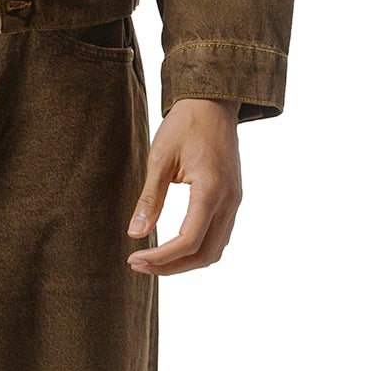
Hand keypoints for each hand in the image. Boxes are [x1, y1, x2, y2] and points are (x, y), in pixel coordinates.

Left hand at [126, 98, 242, 274]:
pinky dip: (198, 249)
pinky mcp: (233, 199)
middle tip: (140, 265)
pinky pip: (220, 236)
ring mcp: (234, 201)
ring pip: (215, 250)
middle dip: (172, 266)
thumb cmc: (185, 125)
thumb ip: (150, 199)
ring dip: (186, 262)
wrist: (213, 103)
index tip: (134, 258)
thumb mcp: (160, 159)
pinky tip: (175, 247)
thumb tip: (135, 234)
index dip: (161, 257)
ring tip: (154, 260)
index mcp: (211, 190)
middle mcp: (228, 200)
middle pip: (204, 254)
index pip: (188, 241)